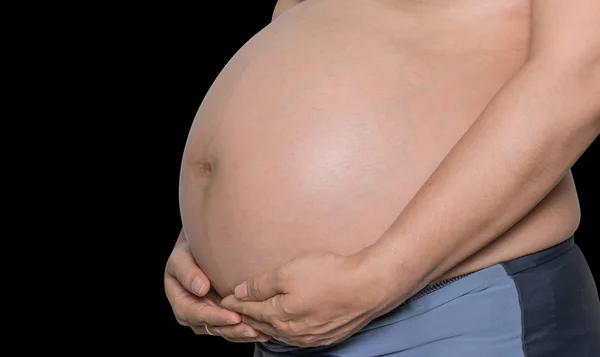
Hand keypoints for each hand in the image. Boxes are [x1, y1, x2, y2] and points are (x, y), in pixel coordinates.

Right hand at [164, 230, 270, 341]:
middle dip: (232, 329)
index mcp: (180, 300)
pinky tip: (262, 330)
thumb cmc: (189, 250)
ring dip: (242, 333)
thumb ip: (187, 272)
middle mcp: (192, 313)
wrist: (201, 250)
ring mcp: (207, 316)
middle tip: (252, 328)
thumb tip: (201, 289)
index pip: (195, 314)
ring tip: (260, 331)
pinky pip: (232, 328)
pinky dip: (246, 331)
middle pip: (211, 327)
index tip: (233, 316)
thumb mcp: (182, 257)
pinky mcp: (220, 316)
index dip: (214, 317)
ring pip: (224, 331)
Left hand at [221, 251, 397, 346]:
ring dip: (267, 325)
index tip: (224, 299)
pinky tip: (288, 325)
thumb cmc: (329, 275)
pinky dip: (287, 330)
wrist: (368, 287)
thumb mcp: (288, 272)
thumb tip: (239, 291)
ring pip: (281, 333)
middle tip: (235, 312)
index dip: (236, 304)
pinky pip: (299, 336)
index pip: (250, 310)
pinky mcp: (328, 336)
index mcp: (279, 316)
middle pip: (263, 324)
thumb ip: (261, 284)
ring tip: (257, 320)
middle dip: (247, 317)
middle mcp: (292, 332)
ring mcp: (311, 337)